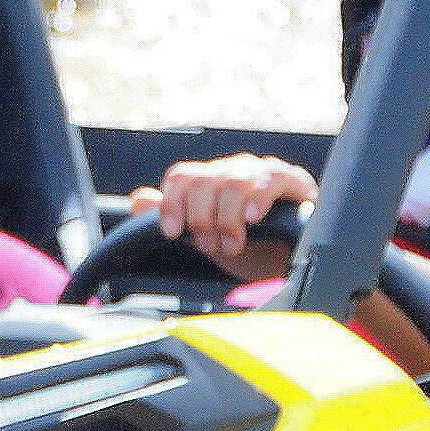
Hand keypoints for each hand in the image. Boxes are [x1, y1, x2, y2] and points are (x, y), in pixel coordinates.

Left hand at [130, 155, 317, 280]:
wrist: (287, 260)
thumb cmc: (247, 246)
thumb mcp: (202, 237)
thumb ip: (171, 217)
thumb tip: (139, 199)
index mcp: (209, 181)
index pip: (181, 176)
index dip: (171, 203)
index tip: (171, 232)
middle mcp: (232, 170)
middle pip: (203, 182)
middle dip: (201, 220)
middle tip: (212, 246)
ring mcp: (260, 172)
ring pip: (231, 183)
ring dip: (227, 220)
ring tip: (233, 245)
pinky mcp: (290, 180)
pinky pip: (269, 180)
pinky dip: (256, 200)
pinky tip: (252, 220)